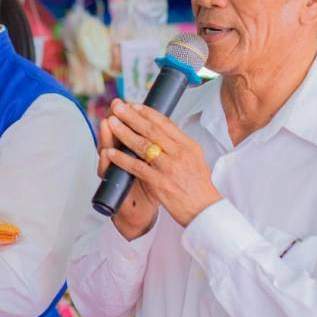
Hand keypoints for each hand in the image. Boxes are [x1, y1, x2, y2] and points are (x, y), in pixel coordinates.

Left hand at [101, 99, 220, 228]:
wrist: (205, 211)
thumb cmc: (199, 187)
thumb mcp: (195, 159)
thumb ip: (178, 145)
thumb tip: (162, 131)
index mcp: (188, 145)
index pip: (165, 123)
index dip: (147, 112)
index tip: (133, 105)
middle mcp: (179, 153)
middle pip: (151, 130)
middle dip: (132, 116)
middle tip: (118, 107)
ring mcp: (168, 168)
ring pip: (142, 145)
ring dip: (124, 133)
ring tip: (111, 123)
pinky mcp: (159, 183)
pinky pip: (137, 167)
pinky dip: (122, 159)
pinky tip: (111, 152)